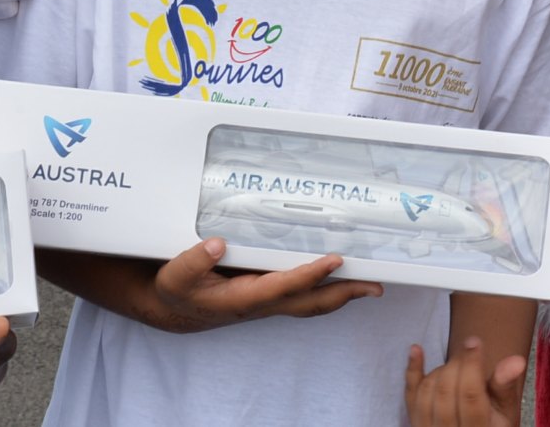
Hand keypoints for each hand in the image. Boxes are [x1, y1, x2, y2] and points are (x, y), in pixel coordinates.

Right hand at [128, 238, 382, 332]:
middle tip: (375, 286)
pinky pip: (303, 292)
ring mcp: (269, 299)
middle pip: (311, 302)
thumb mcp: (175, 276)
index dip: (311, 274)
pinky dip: (325, 285)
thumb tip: (218, 243)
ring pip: (311, 300)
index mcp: (243, 298)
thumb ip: (194, 261)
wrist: (174, 306)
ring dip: (341, 293)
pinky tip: (338, 273)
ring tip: (369, 283)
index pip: (285, 286)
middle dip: (344, 295)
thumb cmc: (177, 290)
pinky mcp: (269, 292)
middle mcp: (263, 302)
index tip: (336, 259)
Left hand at [405, 338, 525, 426]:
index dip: (471, 366)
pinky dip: (412, 370)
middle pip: (445, 393)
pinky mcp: (414, 423)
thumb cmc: (494, 422)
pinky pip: (409, 396)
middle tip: (468, 351)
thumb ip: (506, 387)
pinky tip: (416, 349)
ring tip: (457, 365)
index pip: (470, 397)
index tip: (474, 342)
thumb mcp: (506, 411)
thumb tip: (515, 360)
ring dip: (440, 370)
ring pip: (426, 394)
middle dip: (456, 364)